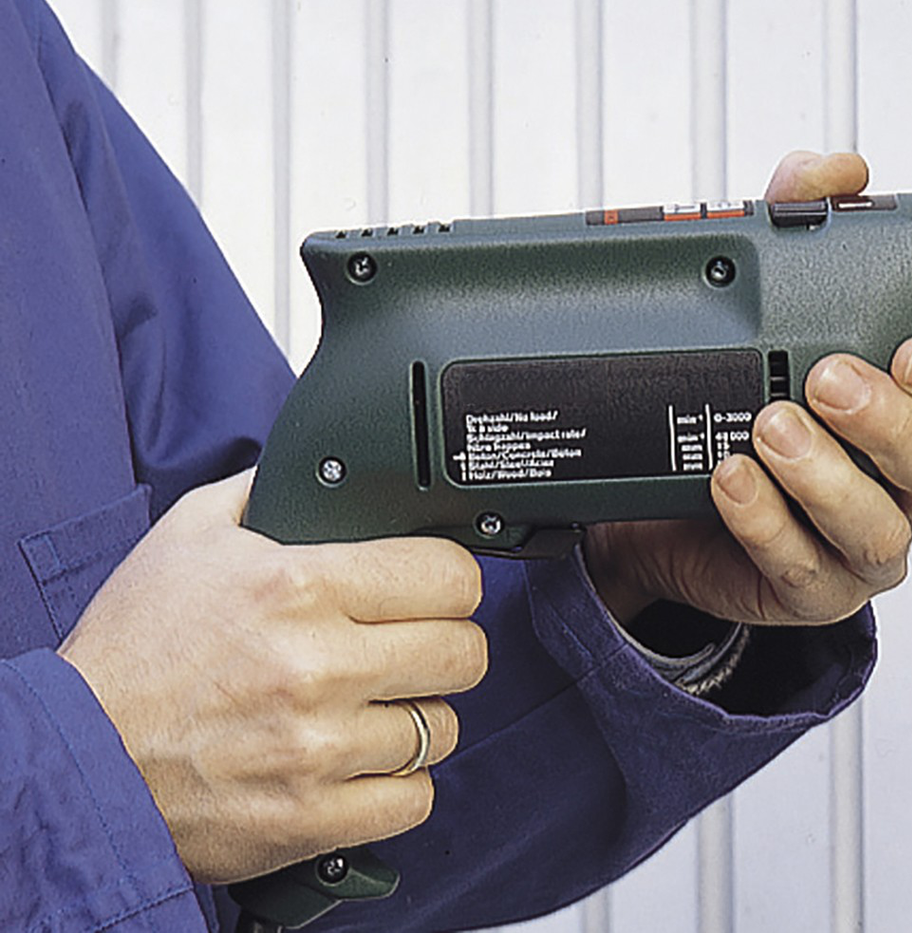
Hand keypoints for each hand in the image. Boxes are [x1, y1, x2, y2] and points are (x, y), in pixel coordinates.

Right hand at [57, 471, 488, 883]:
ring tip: (374, 709)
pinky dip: (399, 786)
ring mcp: (317, 748)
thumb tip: (327, 466)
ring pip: (444, 729)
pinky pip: (414, 800)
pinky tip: (363, 763)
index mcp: (297, 587)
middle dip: (445, 647)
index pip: (450, 575)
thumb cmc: (130, 651)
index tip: (435, 590)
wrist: (75, 758)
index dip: (450, 580)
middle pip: (463, 652)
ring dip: (418, 719)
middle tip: (411, 650)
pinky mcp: (310, 817)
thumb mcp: (188, 536)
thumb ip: (268, 490)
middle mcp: (316, 666)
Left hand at [584, 151, 911, 626]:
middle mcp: (907, 481)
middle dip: (891, 423)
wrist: (662, 493)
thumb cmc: (746, 390)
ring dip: (828, 476)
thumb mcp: (768, 291)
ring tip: (770, 426)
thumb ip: (806, 221)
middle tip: (829, 377)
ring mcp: (861, 540)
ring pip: (880, 527)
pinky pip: (804, 569)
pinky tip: (732, 479)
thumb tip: (840, 171)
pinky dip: (767, 523)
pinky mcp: (808, 587)